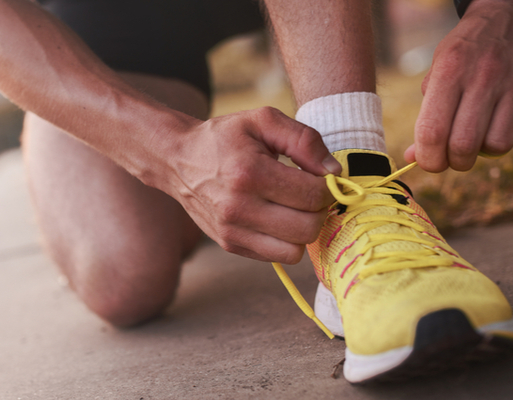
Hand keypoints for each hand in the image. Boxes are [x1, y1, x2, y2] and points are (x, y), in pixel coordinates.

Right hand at [155, 107, 339, 263]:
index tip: (321, 176)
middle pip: (308, 228)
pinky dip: (284, 240)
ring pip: (294, 251)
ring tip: (294, 207)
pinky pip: (276, 257)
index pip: (313, 196)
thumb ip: (304, 140)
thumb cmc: (225, 137)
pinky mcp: (229, 245)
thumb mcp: (264, 120)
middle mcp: (239, 208)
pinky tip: (277, 217)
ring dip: (303, 230)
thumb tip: (335, 172)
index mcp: (249, 173)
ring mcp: (231, 231)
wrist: (178, 159)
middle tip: (310, 192)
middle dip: (319, 210)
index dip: (329, 187)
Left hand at [405, 0, 512, 171]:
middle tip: (458, 154)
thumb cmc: (469, 50)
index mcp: (450, 71)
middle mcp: (485, 76)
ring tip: (486, 130)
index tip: (432, 162)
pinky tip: (512, 119)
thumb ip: (427, 115)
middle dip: (457, 161)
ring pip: (499, 146)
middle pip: (465, 146)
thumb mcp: (440, 70)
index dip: (429, 159)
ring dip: (489, 148)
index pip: (433, 132)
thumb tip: (412, 159)